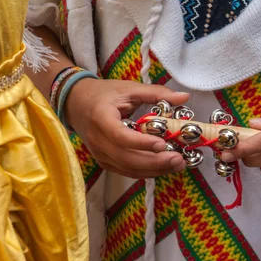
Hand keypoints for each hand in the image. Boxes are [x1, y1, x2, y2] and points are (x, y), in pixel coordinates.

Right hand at [65, 78, 189, 177]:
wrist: (76, 103)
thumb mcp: (129, 88)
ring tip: (177, 165)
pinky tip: (164, 168)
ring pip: (128, 169)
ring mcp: (99, 154)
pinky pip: (126, 171)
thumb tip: (184, 97)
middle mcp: (98, 140)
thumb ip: (156, 93)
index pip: (120, 136)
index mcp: (101, 117)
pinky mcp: (104, 161)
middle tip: (178, 159)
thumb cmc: (104, 94)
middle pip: (127, 158)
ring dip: (154, 170)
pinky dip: (146, 172)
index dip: (142, 143)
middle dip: (155, 162)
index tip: (163, 144)